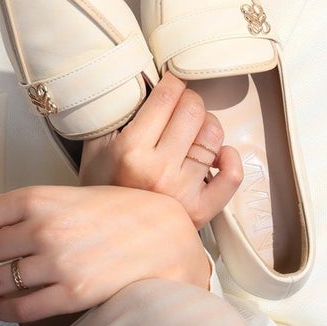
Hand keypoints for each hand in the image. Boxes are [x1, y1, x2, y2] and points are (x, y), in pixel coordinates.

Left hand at [0, 185, 209, 322]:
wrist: (160, 233)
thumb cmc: (112, 210)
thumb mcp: (59, 197)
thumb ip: (10, 204)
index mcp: (38, 197)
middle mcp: (41, 228)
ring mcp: (55, 262)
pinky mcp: (69, 293)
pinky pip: (15, 310)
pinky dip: (4, 309)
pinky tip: (13, 301)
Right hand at [79, 72, 242, 228]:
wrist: (105, 244)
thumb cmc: (102, 191)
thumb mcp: (95, 148)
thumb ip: (114, 114)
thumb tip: (140, 83)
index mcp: (130, 152)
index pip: (166, 96)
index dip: (172, 81)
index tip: (171, 82)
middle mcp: (160, 172)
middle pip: (194, 110)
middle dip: (189, 100)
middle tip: (180, 106)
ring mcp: (183, 193)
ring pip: (214, 135)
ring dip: (206, 125)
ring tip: (192, 132)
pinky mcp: (201, 211)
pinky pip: (232, 175)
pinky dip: (229, 158)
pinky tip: (215, 155)